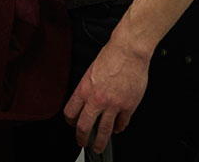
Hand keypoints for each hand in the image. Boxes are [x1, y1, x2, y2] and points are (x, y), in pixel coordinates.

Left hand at [63, 37, 150, 152]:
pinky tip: (116, 129)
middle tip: (82, 143)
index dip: (69, 121)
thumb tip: (85, 100)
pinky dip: (118, 128)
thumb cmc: (111, 56)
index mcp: (84, 89)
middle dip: (82, 138)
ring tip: (99, 147)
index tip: (71, 125)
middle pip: (85, 126)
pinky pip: (122, 123)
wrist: (129, 52)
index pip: (71, 112)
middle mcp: (97, 99)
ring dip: (100, 141)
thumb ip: (87, 88)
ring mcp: (113, 105)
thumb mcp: (90, 71)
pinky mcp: (128, 106)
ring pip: (104, 130)